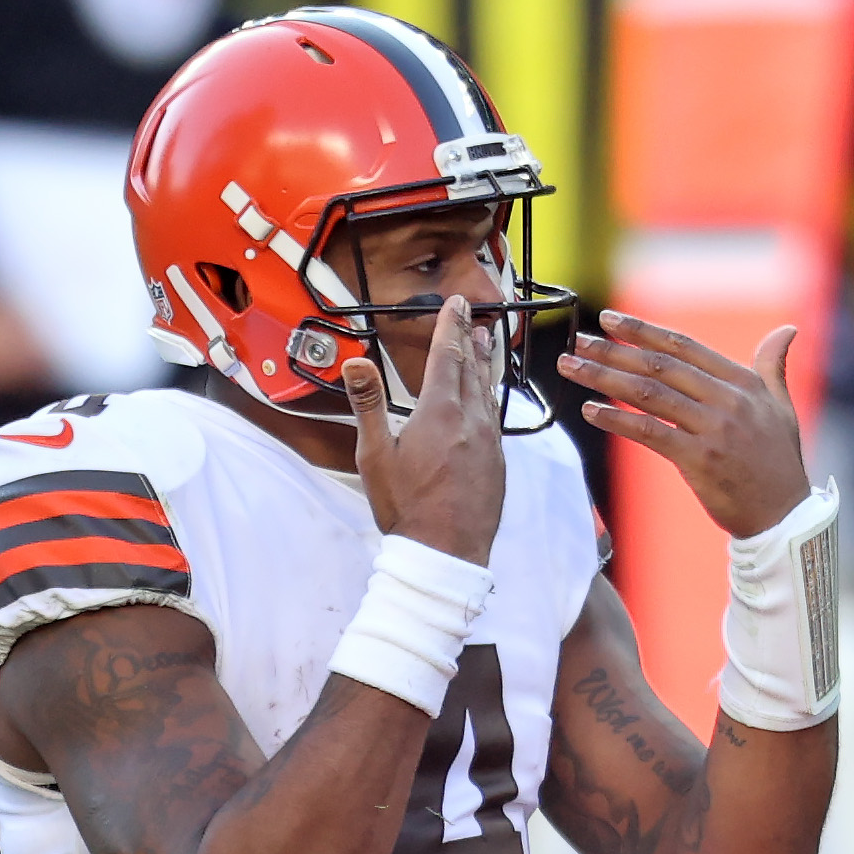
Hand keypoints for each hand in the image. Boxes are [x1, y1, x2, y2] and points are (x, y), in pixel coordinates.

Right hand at [343, 295, 506, 563]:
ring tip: (486, 345)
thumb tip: (355, 361)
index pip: (448, 357)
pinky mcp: (498, 462)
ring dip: (485, 365)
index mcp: (440, 413)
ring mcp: (490, 442)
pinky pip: (495, 419)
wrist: (446, 551)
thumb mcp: (375, 454)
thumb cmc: (405, 505)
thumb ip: (368, 404)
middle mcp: (472, 421)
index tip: (459, 303)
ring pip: (488, 392)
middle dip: (470, 339)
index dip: (452, 326)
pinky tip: (487, 400)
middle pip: (471, 369)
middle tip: (474, 316)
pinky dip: (490, 398)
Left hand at [557, 311, 810, 538]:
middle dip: (614, 351)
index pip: (684, 347)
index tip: (610, 320)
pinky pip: (650, 432)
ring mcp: (714, 429)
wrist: (785, 514)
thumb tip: (786, 330)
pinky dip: (618, 420)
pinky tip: (591, 411)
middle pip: (660, 366)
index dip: (643, 331)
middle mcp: (728, 401)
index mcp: (743, 384)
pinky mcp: (699, 459)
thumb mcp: (782, 407)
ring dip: (605, 378)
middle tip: (579, 341)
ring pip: (649, 395)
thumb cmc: (778, 461)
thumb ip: (773, 366)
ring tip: (572, 368)